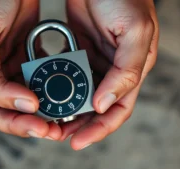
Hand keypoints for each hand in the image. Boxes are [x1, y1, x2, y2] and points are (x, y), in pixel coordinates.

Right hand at [0, 0, 61, 138]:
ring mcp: (8, 67)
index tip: (38, 116)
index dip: (15, 120)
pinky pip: (39, 78)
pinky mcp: (23, 57)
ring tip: (63, 117)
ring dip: (45, 109)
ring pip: (27, 99)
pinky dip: (51, 87)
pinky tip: (64, 91)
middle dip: (32, 123)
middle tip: (54, 130)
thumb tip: (15, 103)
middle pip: (10, 111)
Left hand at [59, 0, 158, 149]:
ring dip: (65, 109)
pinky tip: (44, 93)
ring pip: (80, 94)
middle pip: (96, 107)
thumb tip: (103, 105)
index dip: (100, 129)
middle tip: (59, 134)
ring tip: (48, 120)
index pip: (117, 109)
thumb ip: (125, 71)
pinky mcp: (78, 51)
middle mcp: (112, 71)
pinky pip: (67, 74)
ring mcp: (94, 62)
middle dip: (79, 124)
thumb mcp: (135, 32)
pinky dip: (57, 86)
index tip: (79, 141)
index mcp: (131, 70)